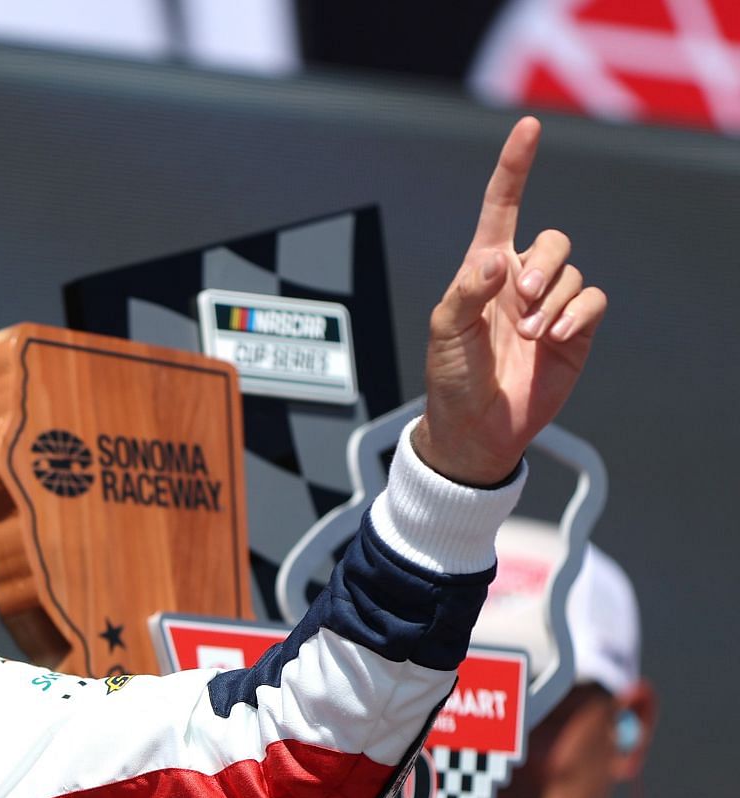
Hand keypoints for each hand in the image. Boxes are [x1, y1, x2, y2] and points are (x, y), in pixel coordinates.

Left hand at [416, 117, 607, 486]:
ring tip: (531, 334)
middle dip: (542, 264)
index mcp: (482, 269)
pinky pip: (592, 299)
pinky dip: (576, 312)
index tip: (527, 128)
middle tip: (519, 300)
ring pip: (571, 271)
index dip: (515, 168)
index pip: (501, 207)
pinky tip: (555, 336)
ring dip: (553, 298)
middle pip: (552, 240)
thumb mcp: (445, 331)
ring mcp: (548, 303)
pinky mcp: (575, 329)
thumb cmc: (451, 377)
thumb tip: (499, 257)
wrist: (476, 428)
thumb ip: (467, 289)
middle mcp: (518, 280)